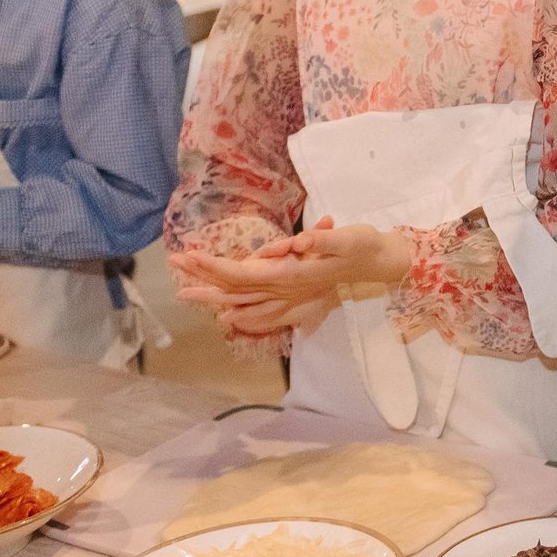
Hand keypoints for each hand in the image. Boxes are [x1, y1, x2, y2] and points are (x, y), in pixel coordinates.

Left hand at [170, 221, 409, 334]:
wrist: (380, 265)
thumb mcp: (344, 238)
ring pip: (246, 302)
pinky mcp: (298, 300)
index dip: (212, 267)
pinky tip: (232, 317)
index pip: (240, 273)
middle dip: (204, 279)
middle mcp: (286, 291)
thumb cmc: (361, 248)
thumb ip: (320, 240)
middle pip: (236, 289)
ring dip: (217, 296)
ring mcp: (292, 299)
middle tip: (176, 268)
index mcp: (290, 276)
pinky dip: (243, 315)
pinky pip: (264, 313)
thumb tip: (297, 244)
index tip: (187, 257)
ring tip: (191, 292)